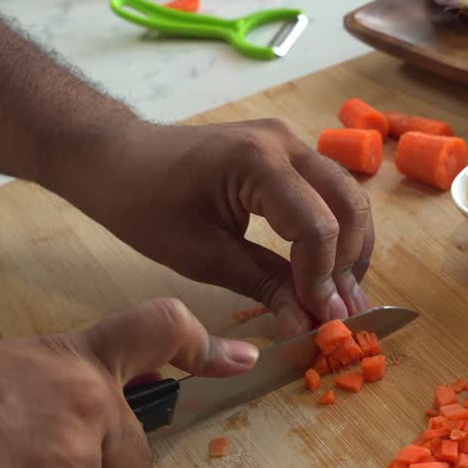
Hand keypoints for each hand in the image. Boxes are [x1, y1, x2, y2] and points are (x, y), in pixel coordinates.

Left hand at [57, 119, 373, 337]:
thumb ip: (265, 286)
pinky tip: (327, 269)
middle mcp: (285, 142)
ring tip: (338, 295)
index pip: (317, 226)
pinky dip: (337, 231)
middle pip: (350, 206)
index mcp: (257, 162)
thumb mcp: (202, 256)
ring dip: (351, 248)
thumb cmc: (144, 203)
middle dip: (349, 264)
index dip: (323, 279)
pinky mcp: (289, 152)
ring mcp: (291, 142)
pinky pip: (330, 192)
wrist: (116, 157)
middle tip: (340, 311)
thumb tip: (309, 325)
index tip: (320, 319)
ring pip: (349, 197)